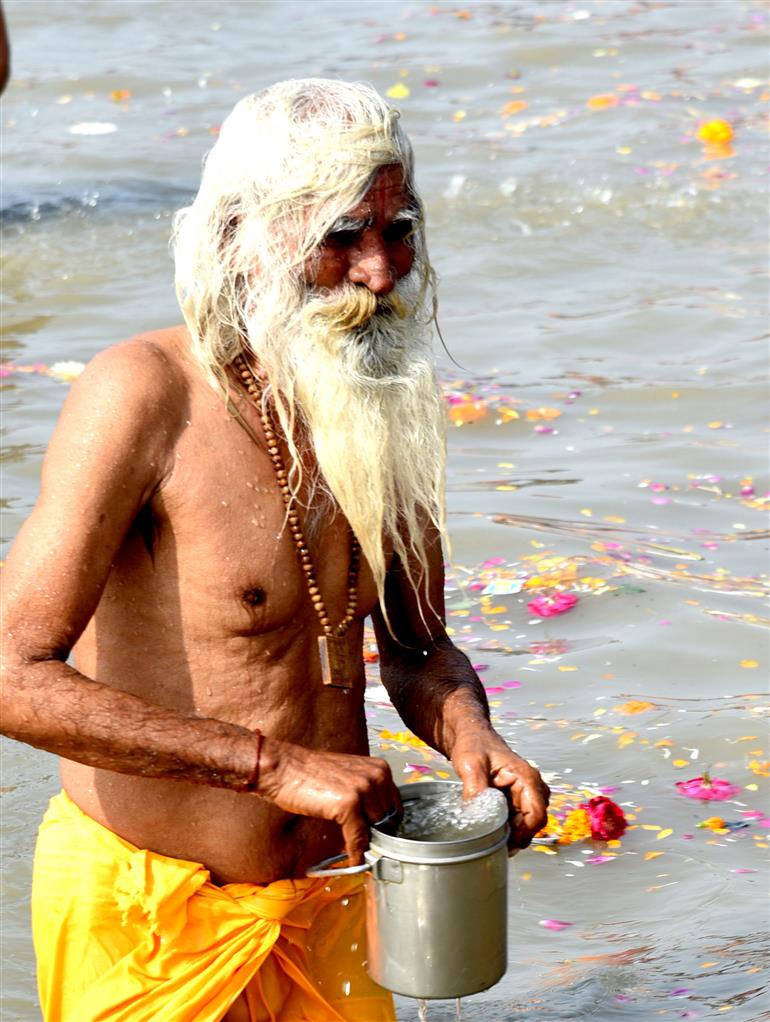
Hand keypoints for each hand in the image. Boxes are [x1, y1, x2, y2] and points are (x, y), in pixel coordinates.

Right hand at [258, 737, 401, 865]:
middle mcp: (376, 776)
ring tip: (361, 854)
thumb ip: (367, 795)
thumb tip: (376, 823)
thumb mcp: (349, 777)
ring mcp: (363, 789)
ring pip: (376, 830)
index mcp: (379, 768)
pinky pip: (358, 838)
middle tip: (372, 850)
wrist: (285, 768)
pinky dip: (357, 853)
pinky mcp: (349, 804)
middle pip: (389, 819)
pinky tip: (353, 860)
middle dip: (380, 836)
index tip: (383, 838)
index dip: (388, 825)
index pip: (395, 805)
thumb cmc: (312, 773)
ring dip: (369, 846)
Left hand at [451, 727, 549, 850]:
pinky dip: (506, 827)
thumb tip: (478, 818)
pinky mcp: (518, 800)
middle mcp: (533, 788)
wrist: (472, 738)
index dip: (524, 833)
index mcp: (527, 778)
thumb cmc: (474, 746)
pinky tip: (490, 828)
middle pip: (533, 823)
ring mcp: (526, 795)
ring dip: (510, 833)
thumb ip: (476, 790)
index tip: (507, 844)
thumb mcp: (471, 765)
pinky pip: (517, 821)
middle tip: (493, 843)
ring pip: (525, 824)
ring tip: (489, 835)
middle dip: (516, 836)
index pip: (536, 815)